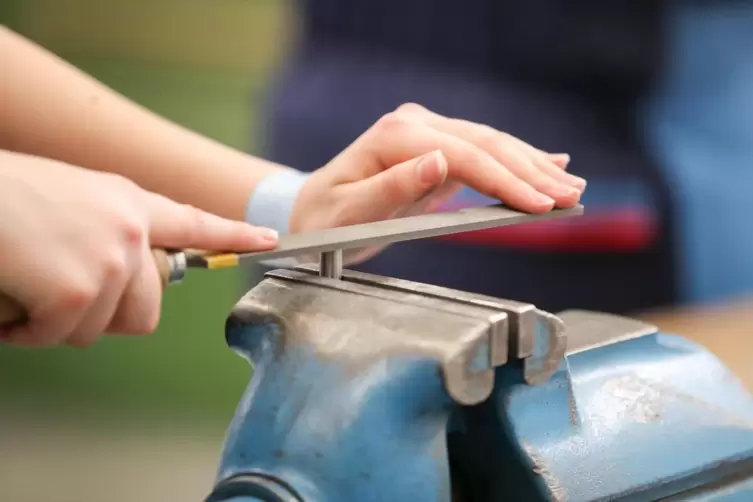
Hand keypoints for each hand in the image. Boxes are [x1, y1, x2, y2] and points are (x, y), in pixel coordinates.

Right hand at [0, 151, 277, 347]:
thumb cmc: (4, 195)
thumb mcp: (73, 198)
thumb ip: (110, 229)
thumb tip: (124, 275)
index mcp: (129, 202)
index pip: (194, 222)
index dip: (233, 234)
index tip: (268, 239)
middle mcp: (130, 230)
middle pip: (145, 312)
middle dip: (102, 316)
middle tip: (60, 295)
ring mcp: (109, 260)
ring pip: (95, 329)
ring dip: (53, 320)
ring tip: (26, 282)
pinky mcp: (79, 291)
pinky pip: (57, 336)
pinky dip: (25, 329)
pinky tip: (10, 297)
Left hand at [290, 103, 585, 262]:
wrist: (313, 213)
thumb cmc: (325, 220)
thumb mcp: (349, 212)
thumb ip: (391, 187)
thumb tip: (438, 161)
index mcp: (394, 138)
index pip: (464, 156)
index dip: (505, 180)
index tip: (540, 204)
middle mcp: (414, 127)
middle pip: (485, 145)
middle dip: (531, 172)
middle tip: (570, 196)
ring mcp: (427, 134)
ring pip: (490, 145)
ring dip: (532, 165)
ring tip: (570, 185)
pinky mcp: (435, 149)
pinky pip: (482, 153)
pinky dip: (517, 160)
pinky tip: (549, 162)